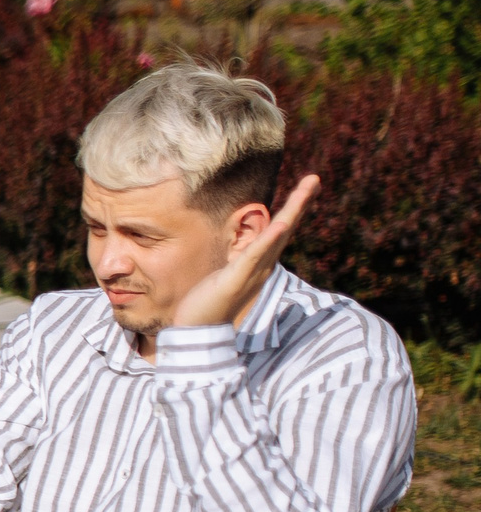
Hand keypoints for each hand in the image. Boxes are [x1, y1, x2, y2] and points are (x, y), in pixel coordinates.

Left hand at [174, 175, 318, 329]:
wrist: (197, 333)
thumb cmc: (209, 303)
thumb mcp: (228, 275)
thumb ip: (240, 262)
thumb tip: (247, 251)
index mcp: (259, 263)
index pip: (280, 231)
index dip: (293, 209)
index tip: (306, 186)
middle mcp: (261, 266)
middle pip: (285, 229)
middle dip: (299, 203)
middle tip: (315, 178)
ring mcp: (251, 273)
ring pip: (275, 238)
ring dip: (291, 212)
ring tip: (305, 189)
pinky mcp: (235, 281)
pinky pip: (254, 258)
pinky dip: (268, 241)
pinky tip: (281, 224)